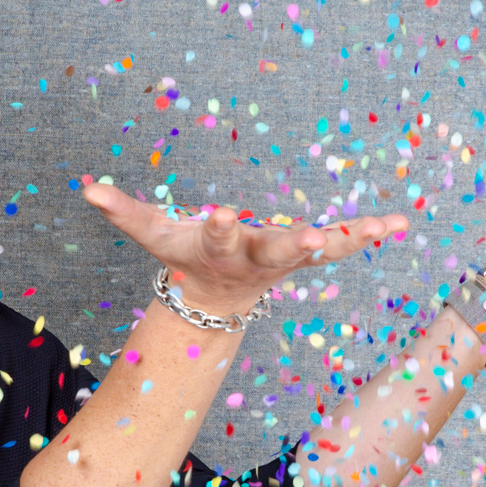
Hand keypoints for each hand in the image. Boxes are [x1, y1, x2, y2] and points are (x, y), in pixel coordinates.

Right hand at [83, 181, 409, 315]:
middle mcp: (255, 256)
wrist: (215, 298)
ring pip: (319, 249)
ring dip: (347, 239)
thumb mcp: (153, 234)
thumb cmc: (183, 255)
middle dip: (290, 243)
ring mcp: (286, 256)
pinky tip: (400, 221)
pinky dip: (369, 234)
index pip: (217, 237)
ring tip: (381, 226)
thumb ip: (122, 212)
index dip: (219, 226)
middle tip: (308, 237)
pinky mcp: (308, 251)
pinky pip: (344, 244)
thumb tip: (85, 188)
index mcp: (218, 249)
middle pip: (275, 251)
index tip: (223, 211)